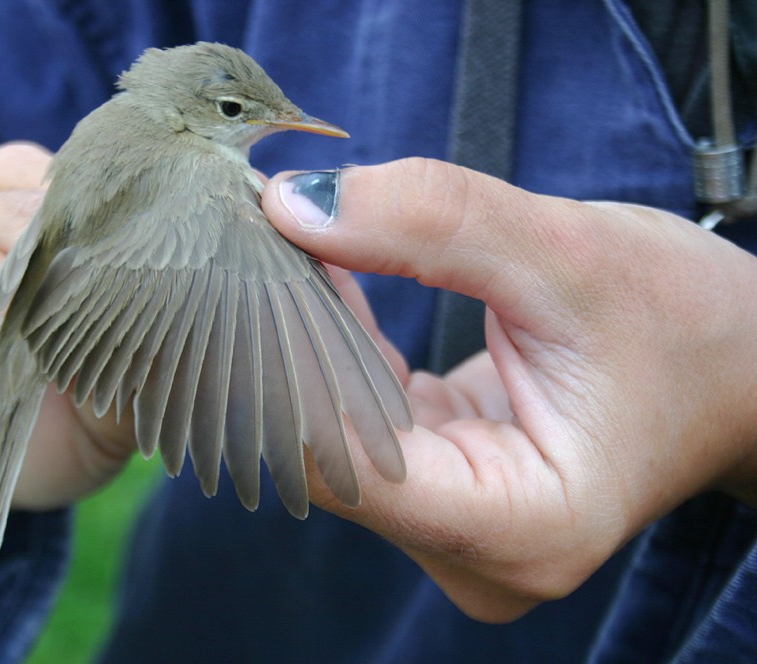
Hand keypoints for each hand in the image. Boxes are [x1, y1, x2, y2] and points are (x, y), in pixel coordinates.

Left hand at [263, 159, 756, 621]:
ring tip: (274, 251)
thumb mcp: (570, 254)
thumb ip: (434, 225)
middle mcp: (475, 551)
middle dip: (283, 347)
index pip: (344, 463)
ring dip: (302, 342)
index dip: (282, 365)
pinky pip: (355, 417)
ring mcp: (452, 526)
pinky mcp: (439, 486)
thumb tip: (293, 207)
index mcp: (521, 529)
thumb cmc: (688, 325)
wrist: (736, 364)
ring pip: (330, 435)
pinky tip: (318, 277)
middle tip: (246, 243)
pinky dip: (335, 347)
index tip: (244, 271)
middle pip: (327, 455)